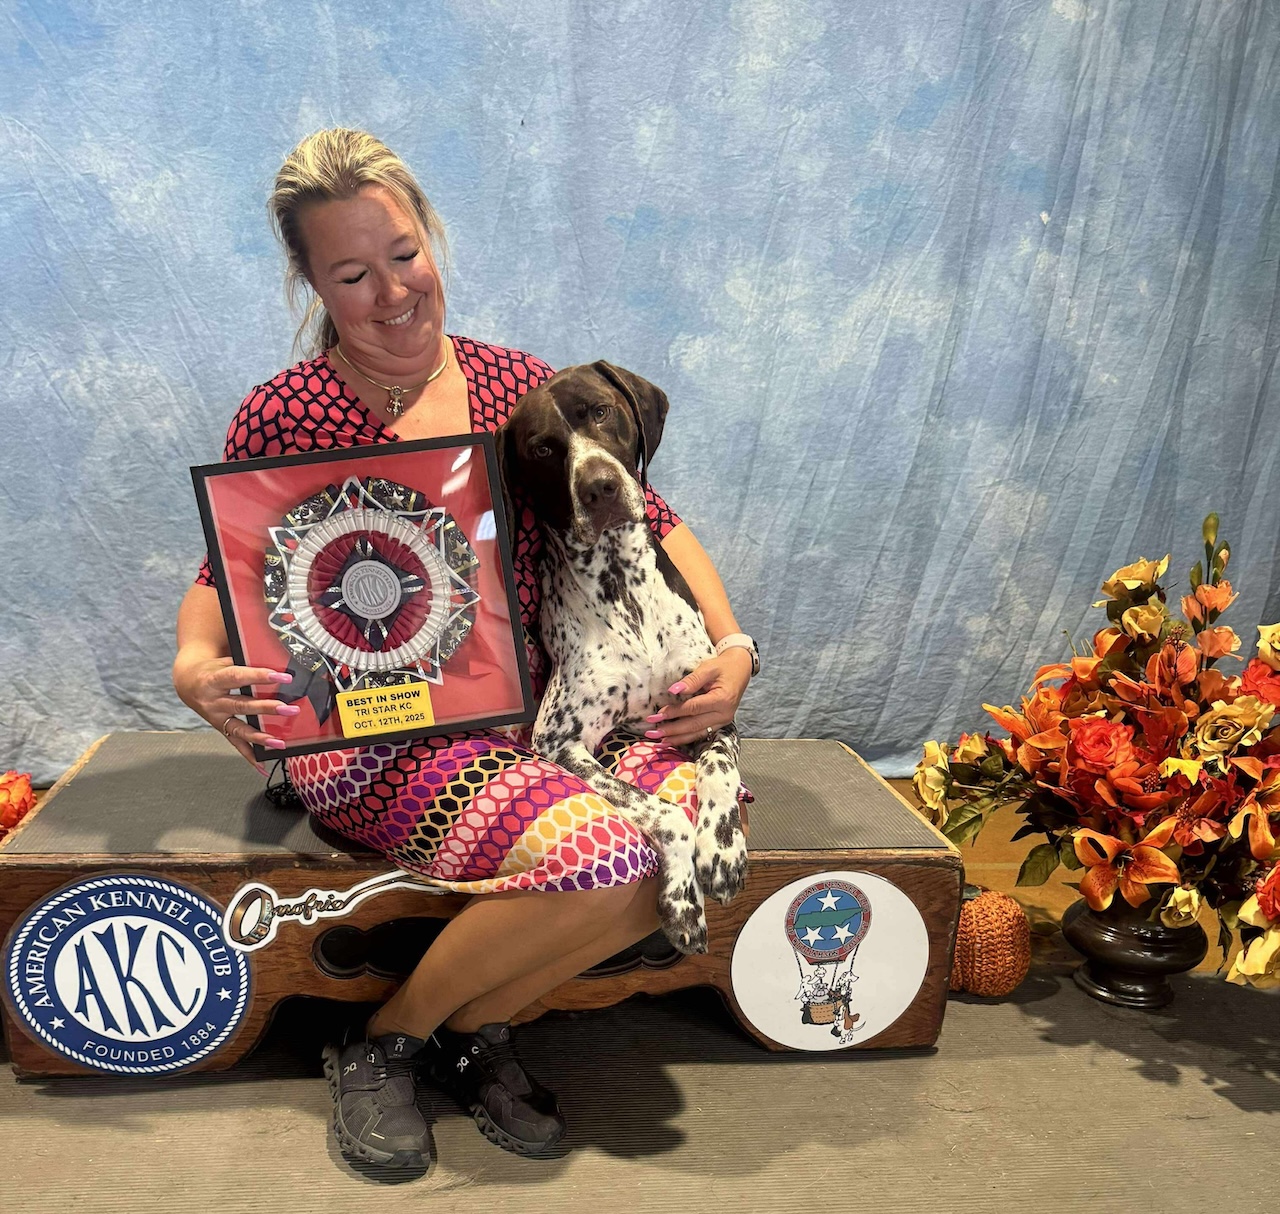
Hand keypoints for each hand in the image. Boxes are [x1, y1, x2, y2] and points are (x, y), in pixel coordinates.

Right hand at [173, 655, 298, 767]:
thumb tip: (276, 660)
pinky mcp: (221, 728)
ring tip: (279, 742)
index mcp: (214, 679)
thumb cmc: (212, 669)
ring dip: (260, 737)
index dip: (260, 676)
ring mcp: (216, 718)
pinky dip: (249, 756)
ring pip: (239, 729)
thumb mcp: (225, 660)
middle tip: (289, 709)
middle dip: (267, 708)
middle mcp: (214, 701)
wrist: (187, 682)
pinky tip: (262, 766)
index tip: (282, 677)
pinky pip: (235, 744)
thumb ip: (247, 662)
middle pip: (242, 705)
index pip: (239, 677)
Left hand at [644, 648, 751, 747]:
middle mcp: (724, 714)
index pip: (693, 708)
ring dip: (676, 738)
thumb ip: (692, 680)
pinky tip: (671, 742)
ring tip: (658, 741)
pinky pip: (701, 734)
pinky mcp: (719, 724)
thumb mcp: (709, 668)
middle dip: (671, 730)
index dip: (674, 712)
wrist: (740, 669)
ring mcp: (723, 722)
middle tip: (651, 732)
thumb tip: (674, 690)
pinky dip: (685, 739)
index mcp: (722, 699)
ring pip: (697, 733)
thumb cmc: (723, 667)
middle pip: (694, 725)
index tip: (657, 714)